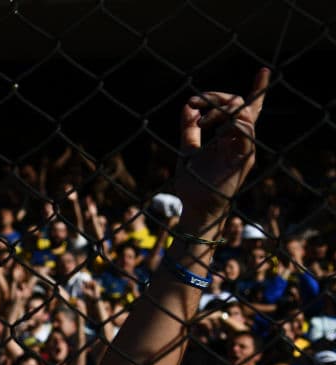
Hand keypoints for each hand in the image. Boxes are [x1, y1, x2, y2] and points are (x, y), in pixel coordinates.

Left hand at [173, 69, 268, 224]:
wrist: (195, 208)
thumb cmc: (194, 183)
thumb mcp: (187, 149)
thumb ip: (189, 128)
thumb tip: (187, 106)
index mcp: (231, 137)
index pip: (248, 110)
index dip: (257, 90)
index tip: (263, 71)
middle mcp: (241, 141)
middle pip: (241, 106)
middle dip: (217, 98)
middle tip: (194, 103)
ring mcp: (244, 150)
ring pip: (245, 116)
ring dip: (222, 110)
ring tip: (202, 121)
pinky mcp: (244, 160)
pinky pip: (247, 134)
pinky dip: (233, 124)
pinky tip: (215, 127)